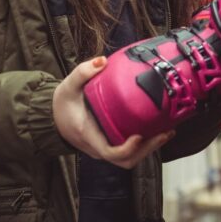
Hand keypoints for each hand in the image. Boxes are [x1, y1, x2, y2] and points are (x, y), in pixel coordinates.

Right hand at [53, 56, 173, 168]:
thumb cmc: (62, 104)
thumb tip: (102, 61)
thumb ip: (83, 72)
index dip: (127, 149)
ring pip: (130, 159)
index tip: (139, 136)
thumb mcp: (68, 85)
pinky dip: (145, 144)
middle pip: (126, 160)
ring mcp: (105, 147)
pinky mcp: (110, 144)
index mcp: (89, 135)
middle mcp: (98, 146)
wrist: (53, 118)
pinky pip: (129, 151)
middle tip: (165, 132)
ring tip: (167, 132)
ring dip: (150, 148)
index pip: (110, 152)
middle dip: (148, 150)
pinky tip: (158, 129)